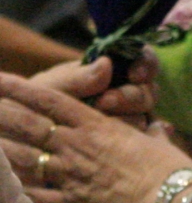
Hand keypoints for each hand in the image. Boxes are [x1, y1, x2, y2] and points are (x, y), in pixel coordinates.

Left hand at [0, 72, 191, 202]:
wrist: (175, 202)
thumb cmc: (174, 170)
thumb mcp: (160, 143)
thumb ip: (151, 133)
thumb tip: (158, 127)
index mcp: (97, 126)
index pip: (51, 100)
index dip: (20, 89)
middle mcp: (78, 146)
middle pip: (27, 124)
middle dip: (0, 114)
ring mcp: (72, 175)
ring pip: (22, 157)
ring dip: (0, 149)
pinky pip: (34, 196)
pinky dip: (14, 191)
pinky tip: (2, 187)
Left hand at [30, 50, 158, 128]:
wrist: (28, 135)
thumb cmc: (36, 105)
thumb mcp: (51, 88)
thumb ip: (77, 78)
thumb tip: (107, 64)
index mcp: (111, 72)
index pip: (142, 60)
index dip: (145, 65)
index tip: (135, 75)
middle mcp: (125, 93)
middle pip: (149, 91)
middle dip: (132, 96)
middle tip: (107, 103)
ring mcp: (128, 119)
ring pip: (146, 117)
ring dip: (130, 119)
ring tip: (105, 125)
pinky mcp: (128, 143)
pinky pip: (147, 139)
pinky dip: (152, 136)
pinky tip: (147, 137)